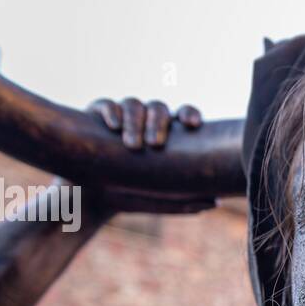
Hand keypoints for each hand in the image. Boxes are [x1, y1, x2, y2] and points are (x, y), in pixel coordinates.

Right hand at [81, 97, 214, 215]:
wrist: (89, 200)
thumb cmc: (127, 197)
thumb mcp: (155, 201)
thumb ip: (184, 201)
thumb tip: (215, 201)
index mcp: (164, 135)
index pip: (182, 115)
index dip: (189, 113)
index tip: (193, 125)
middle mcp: (143, 121)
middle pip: (158, 108)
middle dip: (159, 122)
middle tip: (155, 144)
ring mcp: (120, 116)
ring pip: (133, 104)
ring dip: (135, 121)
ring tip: (133, 145)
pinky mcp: (95, 115)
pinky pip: (106, 104)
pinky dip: (111, 112)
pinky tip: (113, 126)